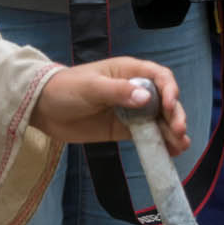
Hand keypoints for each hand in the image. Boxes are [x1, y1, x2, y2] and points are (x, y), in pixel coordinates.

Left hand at [31, 58, 188, 153]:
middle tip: (179, 132)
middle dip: (175, 115)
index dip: (169, 91)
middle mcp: (134, 90)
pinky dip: (159, 142)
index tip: (170, 107)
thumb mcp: (90, 87)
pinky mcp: (123, 129)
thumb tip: (146, 98)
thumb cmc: (66, 89)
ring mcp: (130, 111)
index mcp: (129, 72)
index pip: (159, 77)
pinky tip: (171, 152)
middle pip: (165, 100)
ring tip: (181, 146)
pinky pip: (146, 135)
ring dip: (172, 131)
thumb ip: (117, 92)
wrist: (42, 109)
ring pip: (159, 119)